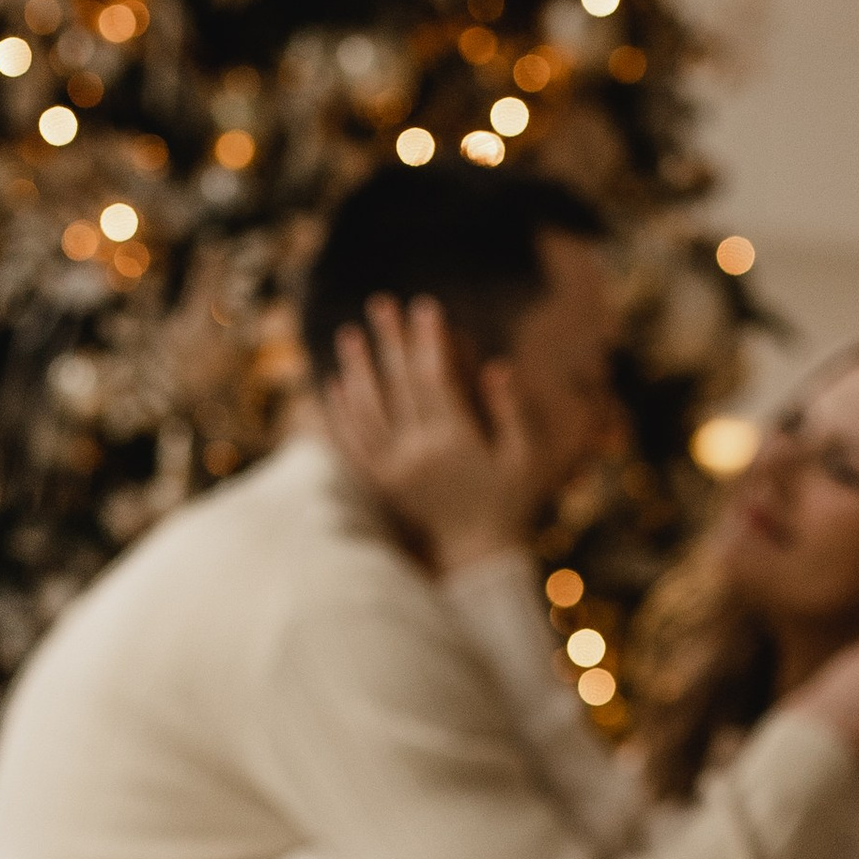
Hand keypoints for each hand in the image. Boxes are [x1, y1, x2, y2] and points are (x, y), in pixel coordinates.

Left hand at [324, 293, 542, 573]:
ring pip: (368, 410)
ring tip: (350, 336)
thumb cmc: (509, 501)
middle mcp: (420, 451)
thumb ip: (510, 410)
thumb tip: (496, 365)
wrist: (477, 555)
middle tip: (381, 303)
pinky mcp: (381, 485)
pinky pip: (354, 445)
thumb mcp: (524, 456)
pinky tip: (334, 386)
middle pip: (399, 385)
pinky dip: (342, 414)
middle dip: (390, 340)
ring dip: (358, 370)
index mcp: (456, 440)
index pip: (435, 377)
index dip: (428, 339)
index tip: (424, 306)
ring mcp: (395, 469)